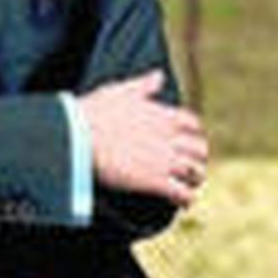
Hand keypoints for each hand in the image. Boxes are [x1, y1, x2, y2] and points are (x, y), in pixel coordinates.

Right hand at [78, 69, 208, 205]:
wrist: (77, 137)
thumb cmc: (93, 112)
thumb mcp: (120, 90)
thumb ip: (143, 85)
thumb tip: (159, 75)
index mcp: (163, 115)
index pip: (192, 125)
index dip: (193, 135)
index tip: (187, 141)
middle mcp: (169, 137)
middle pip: (199, 150)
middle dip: (198, 159)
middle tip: (191, 166)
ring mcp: (164, 160)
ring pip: (195, 172)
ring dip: (194, 180)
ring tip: (189, 186)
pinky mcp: (155, 181)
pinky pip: (182, 193)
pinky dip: (186, 199)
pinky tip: (183, 202)